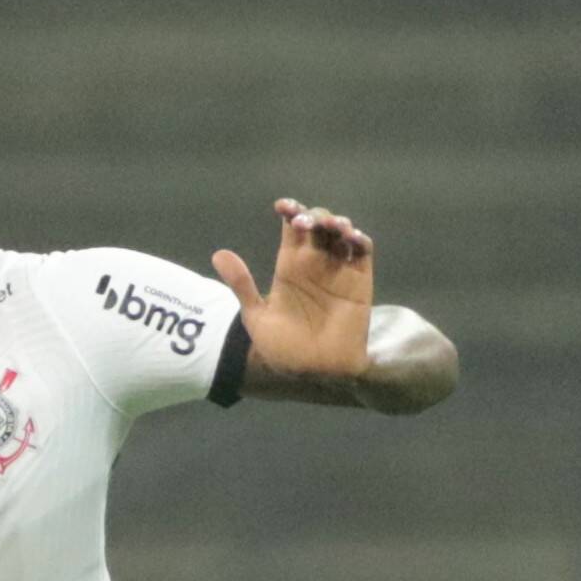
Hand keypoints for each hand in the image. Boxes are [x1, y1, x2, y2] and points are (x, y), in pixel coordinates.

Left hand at [214, 199, 375, 383]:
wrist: (313, 373)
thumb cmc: (283, 350)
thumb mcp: (256, 317)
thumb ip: (242, 285)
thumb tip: (218, 254)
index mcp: (289, 267)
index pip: (291, 228)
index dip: (290, 211)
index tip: (282, 206)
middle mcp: (314, 264)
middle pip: (317, 224)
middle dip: (312, 215)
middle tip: (303, 222)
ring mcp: (337, 270)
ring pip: (340, 233)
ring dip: (336, 222)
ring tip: (327, 226)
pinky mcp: (359, 281)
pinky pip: (362, 252)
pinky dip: (358, 239)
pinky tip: (349, 236)